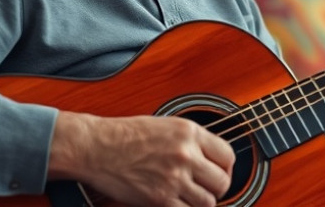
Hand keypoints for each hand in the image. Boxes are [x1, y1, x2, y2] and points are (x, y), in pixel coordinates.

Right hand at [49, 112, 234, 205]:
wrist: (96, 146)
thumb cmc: (126, 134)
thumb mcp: (166, 125)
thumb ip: (191, 140)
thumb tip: (210, 157)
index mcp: (189, 132)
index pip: (227, 155)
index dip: (226, 167)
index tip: (219, 172)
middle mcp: (186, 154)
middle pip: (222, 181)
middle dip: (217, 188)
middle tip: (207, 188)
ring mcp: (174, 177)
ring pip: (208, 201)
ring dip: (202, 202)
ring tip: (190, 197)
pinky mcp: (160, 198)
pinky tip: (177, 203)